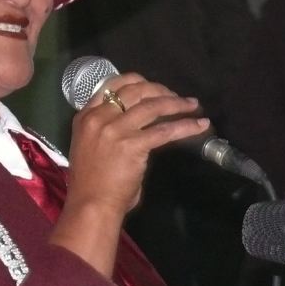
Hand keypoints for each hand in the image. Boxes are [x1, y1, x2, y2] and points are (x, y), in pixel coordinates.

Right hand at [66, 73, 209, 217]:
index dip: (137, 81)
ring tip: (193, 106)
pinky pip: (165, 131)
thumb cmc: (91, 183)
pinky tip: (199, 125)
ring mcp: (115, 130)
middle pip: (135, 90)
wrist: (91, 204)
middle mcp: (99, 118)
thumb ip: (108, 130)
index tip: (153, 87)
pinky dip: (185, 126)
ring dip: (177, 104)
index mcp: (85, 117)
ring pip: (153, 106)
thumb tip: (136, 125)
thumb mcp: (91, 146)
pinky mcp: (133, 144)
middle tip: (176, 97)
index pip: (111, 86)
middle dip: (160, 90)